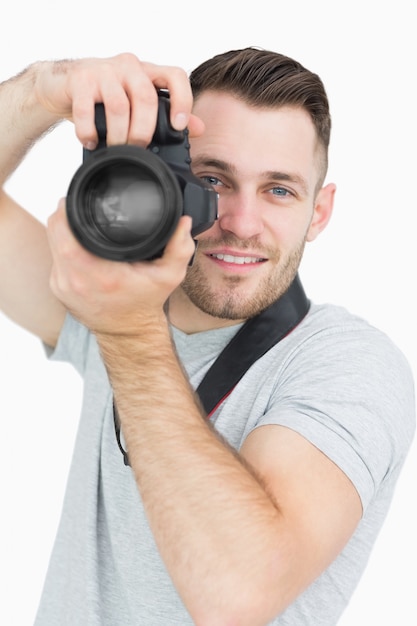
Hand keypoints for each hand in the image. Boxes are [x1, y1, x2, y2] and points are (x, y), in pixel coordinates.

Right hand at [34, 52, 204, 148]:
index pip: (175, 75)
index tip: (178, 126)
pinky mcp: (80, 80)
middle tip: (138, 148)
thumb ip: (167, 113)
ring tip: (115, 149)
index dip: (182, 100)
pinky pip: (86, 109)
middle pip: (146, 97)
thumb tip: (198, 128)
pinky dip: (89, 131)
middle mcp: (129, 66)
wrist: (62, 85)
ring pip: (119, 105)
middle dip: (144, 130)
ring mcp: (103, 71)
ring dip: (119, 135)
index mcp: (147, 72)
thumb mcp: (137, 102)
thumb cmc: (105, 95)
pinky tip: (91, 142)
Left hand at [47, 198, 194, 334]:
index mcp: (99, 273)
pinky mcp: (58, 287)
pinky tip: (80, 244)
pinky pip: (54, 255)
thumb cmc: (146, 303)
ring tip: (82, 221)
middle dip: (65, 213)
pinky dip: (64, 245)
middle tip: (82, 205)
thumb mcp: (170, 276)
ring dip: (63, 228)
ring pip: (51, 241)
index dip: (68, 210)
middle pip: (54, 230)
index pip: (65, 230)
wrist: (129, 332)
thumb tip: (183, 221)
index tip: (81, 200)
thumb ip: (179, 248)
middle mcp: (75, 280)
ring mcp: (62, 285)